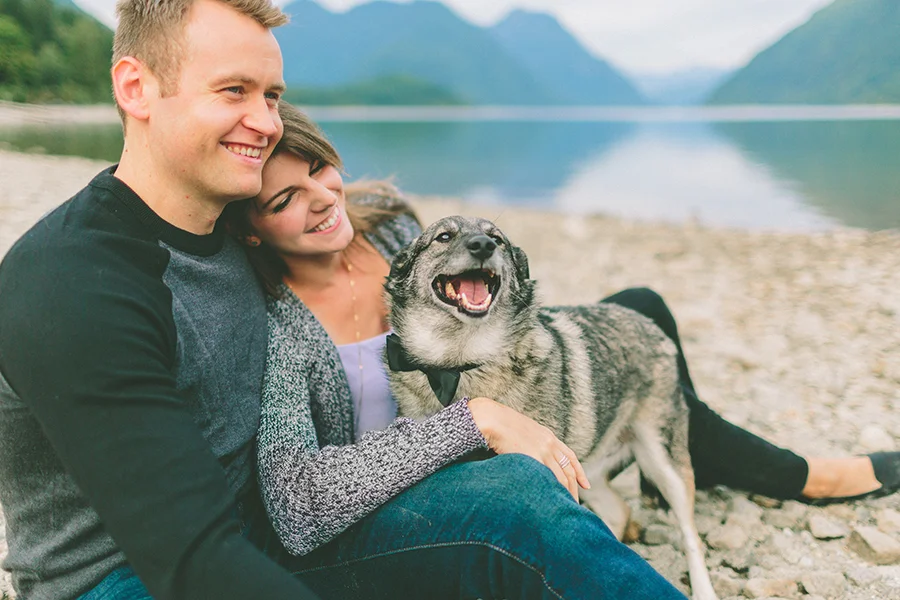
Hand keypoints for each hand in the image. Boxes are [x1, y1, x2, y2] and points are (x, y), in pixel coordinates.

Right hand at [467, 397, 590, 501]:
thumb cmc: (502, 425)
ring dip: (564, 494)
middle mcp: (549, 445)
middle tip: (575, 506)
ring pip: (560, 478)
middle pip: (568, 471)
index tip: (585, 485)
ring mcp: (542, 452)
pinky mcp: (532, 459)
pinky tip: (550, 501)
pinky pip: (545, 479)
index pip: (570, 457)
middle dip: (573, 490)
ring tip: (564, 509)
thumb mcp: (524, 430)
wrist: (493, 419)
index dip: (579, 472)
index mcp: (549, 437)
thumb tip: (531, 454)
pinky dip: (550, 491)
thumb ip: (533, 442)